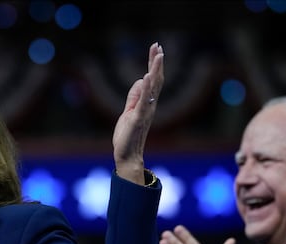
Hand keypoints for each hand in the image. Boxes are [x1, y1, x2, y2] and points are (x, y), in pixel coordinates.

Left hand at [112, 42, 163, 183]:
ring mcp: (145, 112)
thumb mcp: (129, 111)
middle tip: (158, 46)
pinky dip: (146, 89)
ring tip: (158, 56)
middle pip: (156, 80)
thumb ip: (134, 97)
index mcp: (147, 103)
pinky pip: (143, 102)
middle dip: (157, 63)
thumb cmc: (128, 135)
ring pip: (153, 88)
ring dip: (155, 71)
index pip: (153, 80)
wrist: (127, 155)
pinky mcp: (138, 118)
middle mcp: (150, 106)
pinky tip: (147, 76)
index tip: (156, 49)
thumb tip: (141, 80)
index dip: (154, 64)